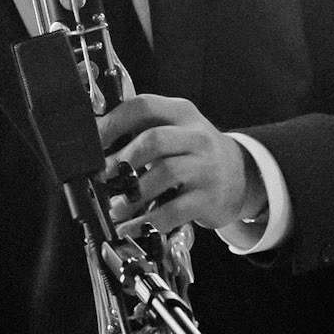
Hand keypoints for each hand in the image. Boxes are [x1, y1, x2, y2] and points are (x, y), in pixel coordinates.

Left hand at [97, 94, 263, 235]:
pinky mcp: (208, 198)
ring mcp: (205, 167)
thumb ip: (142, 130)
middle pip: (153, 140)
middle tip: (102, 178)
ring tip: (114, 207)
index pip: (144, 107)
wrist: (240, 176)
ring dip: (131, 194)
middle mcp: (196, 136)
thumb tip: (94, 145)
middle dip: (121, 161)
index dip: (113, 123)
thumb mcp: (176, 131)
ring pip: (164, 174)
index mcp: (181, 113)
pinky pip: (173, 210)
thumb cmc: (194, 154)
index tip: (93, 143)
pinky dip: (146, 221)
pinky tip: (131, 227)